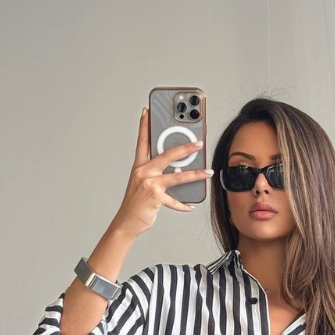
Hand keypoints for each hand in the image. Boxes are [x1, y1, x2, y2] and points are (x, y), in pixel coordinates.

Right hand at [111, 107, 211, 239]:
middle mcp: (143, 172)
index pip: (142, 142)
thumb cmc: (135, 203)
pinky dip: (183, 205)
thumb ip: (156, 174)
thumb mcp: (142, 183)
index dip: (144, 126)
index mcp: (139, 166)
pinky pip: (174, 200)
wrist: (127, 222)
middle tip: (198, 143)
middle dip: (185, 148)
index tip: (147, 111)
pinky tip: (190, 205)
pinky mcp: (155, 197)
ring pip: (177, 176)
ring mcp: (149, 184)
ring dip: (195, 174)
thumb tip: (177, 170)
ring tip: (207, 172)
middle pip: (167, 155)